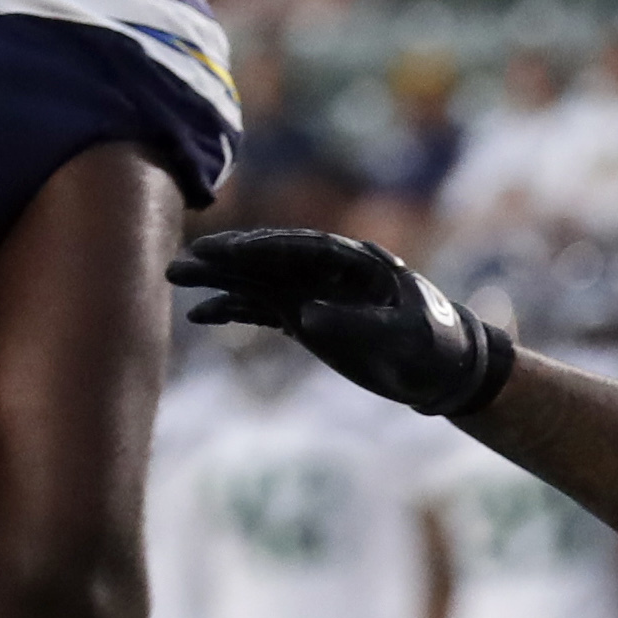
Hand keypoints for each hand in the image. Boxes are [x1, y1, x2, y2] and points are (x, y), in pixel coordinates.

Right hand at [168, 228, 515, 417]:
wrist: (443, 370)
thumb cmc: (432, 346)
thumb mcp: (402, 337)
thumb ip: (357, 325)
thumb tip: (304, 316)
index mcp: (354, 262)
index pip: (298, 248)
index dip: (260, 248)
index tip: (225, 252)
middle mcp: (326, 272)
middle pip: (269, 258)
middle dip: (227, 258)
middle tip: (184, 258)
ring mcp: (312, 292)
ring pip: (257, 280)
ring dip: (218, 280)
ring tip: (174, 277)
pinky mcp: (305, 318)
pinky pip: (261, 309)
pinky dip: (231, 311)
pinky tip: (199, 316)